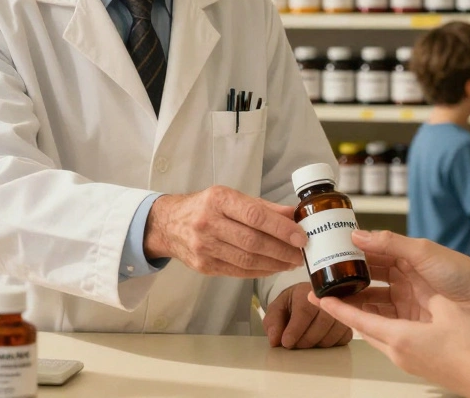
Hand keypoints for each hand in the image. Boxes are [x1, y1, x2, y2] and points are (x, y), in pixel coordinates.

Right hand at [143, 186, 306, 277]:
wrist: (168, 224)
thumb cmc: (205, 207)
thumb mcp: (230, 197)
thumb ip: (263, 207)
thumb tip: (294, 214)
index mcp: (218, 199)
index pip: (255, 215)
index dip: (281, 228)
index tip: (301, 237)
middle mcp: (208, 223)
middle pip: (253, 241)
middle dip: (282, 250)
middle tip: (301, 254)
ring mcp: (204, 247)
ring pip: (247, 260)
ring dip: (275, 264)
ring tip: (291, 262)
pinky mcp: (203, 266)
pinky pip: (238, 271)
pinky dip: (260, 271)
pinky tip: (273, 267)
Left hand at [262, 283, 352, 348]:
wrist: (310, 299)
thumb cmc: (293, 304)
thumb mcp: (277, 309)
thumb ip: (273, 323)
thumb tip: (275, 340)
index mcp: (307, 291)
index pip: (304, 311)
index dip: (295, 330)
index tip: (287, 343)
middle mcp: (328, 298)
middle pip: (321, 324)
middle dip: (304, 340)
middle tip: (294, 345)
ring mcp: (342, 310)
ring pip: (332, 334)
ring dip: (316, 344)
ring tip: (305, 341)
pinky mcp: (348, 323)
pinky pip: (342, 340)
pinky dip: (329, 345)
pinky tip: (318, 340)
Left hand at [311, 287, 469, 397]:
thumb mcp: (447, 309)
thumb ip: (427, 293)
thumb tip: (415, 280)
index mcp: (400, 337)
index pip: (358, 320)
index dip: (336, 308)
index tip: (318, 298)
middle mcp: (397, 351)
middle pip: (364, 327)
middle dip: (346, 309)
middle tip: (331, 293)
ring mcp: (406, 359)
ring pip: (378, 333)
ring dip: (366, 315)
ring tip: (358, 295)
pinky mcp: (417, 362)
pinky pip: (392, 339)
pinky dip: (385, 323)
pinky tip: (391, 311)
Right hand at [336, 230, 469, 330]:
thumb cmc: (460, 274)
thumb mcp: (422, 252)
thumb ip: (389, 243)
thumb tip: (357, 234)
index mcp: (409, 254)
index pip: (374, 250)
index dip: (353, 252)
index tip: (330, 254)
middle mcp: (406, 274)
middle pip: (370, 274)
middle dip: (348, 276)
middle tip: (325, 279)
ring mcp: (409, 296)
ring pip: (374, 295)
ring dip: (354, 296)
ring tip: (333, 298)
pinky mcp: (412, 317)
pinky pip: (384, 314)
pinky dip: (368, 313)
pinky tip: (353, 314)